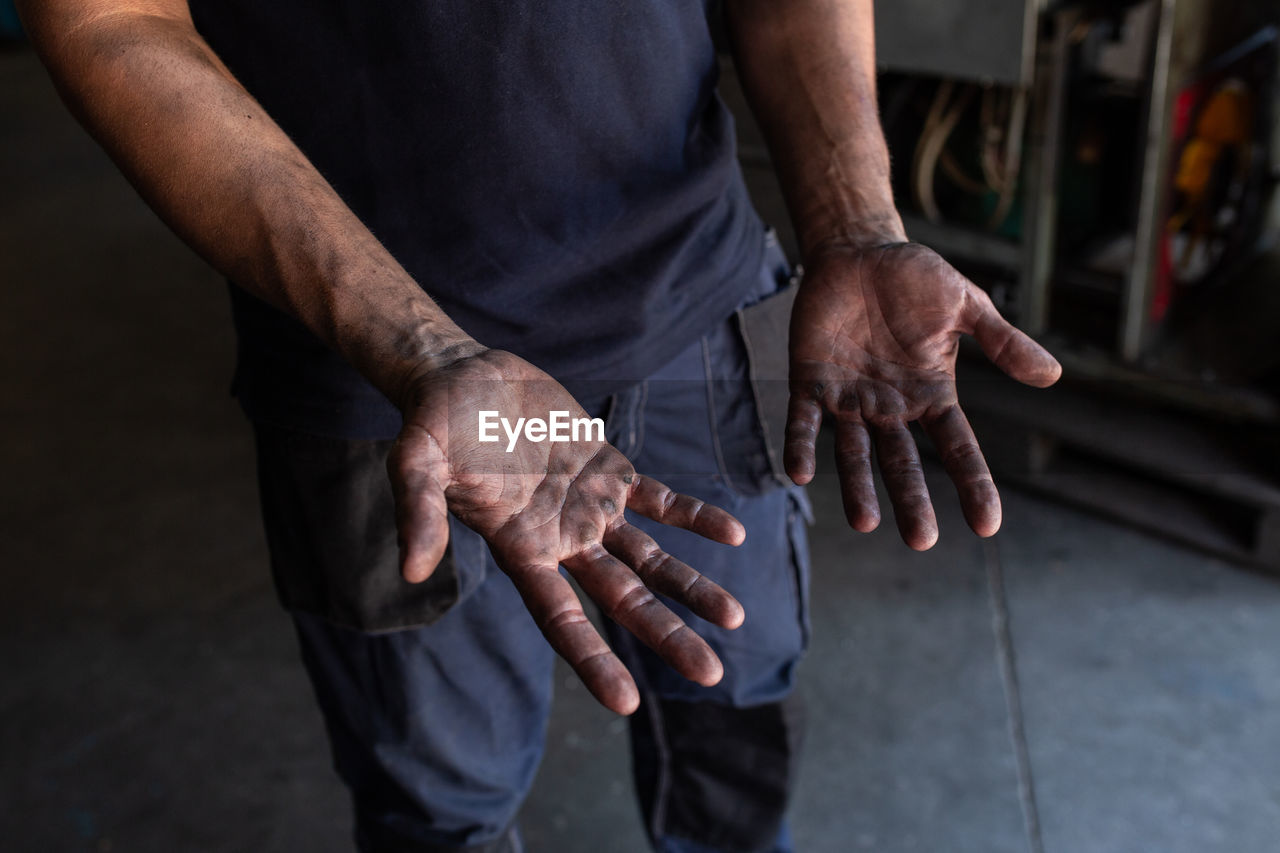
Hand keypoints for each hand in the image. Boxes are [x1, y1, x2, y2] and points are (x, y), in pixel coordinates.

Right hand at [387, 349, 745, 714]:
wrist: (462, 378)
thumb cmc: (432, 425)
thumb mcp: (415, 464)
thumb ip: (419, 513)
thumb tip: (411, 570)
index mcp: (519, 548)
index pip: (560, 618)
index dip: (592, 660)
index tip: (627, 703)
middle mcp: (561, 539)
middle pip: (621, 599)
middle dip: (665, 635)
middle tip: (710, 674)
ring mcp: (589, 506)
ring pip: (649, 558)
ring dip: (691, 586)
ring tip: (735, 619)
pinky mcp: (608, 469)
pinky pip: (660, 499)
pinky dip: (694, 516)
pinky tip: (734, 535)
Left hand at [785, 241, 1061, 548]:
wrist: (859, 251)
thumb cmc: (915, 278)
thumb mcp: (965, 306)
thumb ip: (1002, 341)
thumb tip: (1053, 376)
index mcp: (932, 394)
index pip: (958, 446)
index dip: (972, 484)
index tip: (987, 525)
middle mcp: (891, 406)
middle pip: (903, 462)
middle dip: (911, 500)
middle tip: (920, 540)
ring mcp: (850, 398)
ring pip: (854, 452)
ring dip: (857, 486)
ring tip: (864, 522)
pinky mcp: (810, 381)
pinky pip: (804, 420)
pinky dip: (802, 445)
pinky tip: (798, 472)